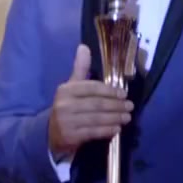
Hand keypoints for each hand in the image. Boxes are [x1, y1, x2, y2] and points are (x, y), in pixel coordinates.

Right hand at [47, 44, 131, 159]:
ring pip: (97, 118)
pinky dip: (107, 130)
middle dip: (116, 105)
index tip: (124, 94)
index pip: (92, 88)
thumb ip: (80, 68)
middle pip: (96, 104)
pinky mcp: (70, 136)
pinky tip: (117, 129)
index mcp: (66, 90)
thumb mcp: (71, 87)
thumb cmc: (67, 107)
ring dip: (115, 118)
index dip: (109, 90)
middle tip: (130, 106)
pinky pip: (93, 132)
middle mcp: (64, 105)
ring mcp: (66, 121)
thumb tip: (84, 47)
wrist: (52, 134)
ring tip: (127, 117)